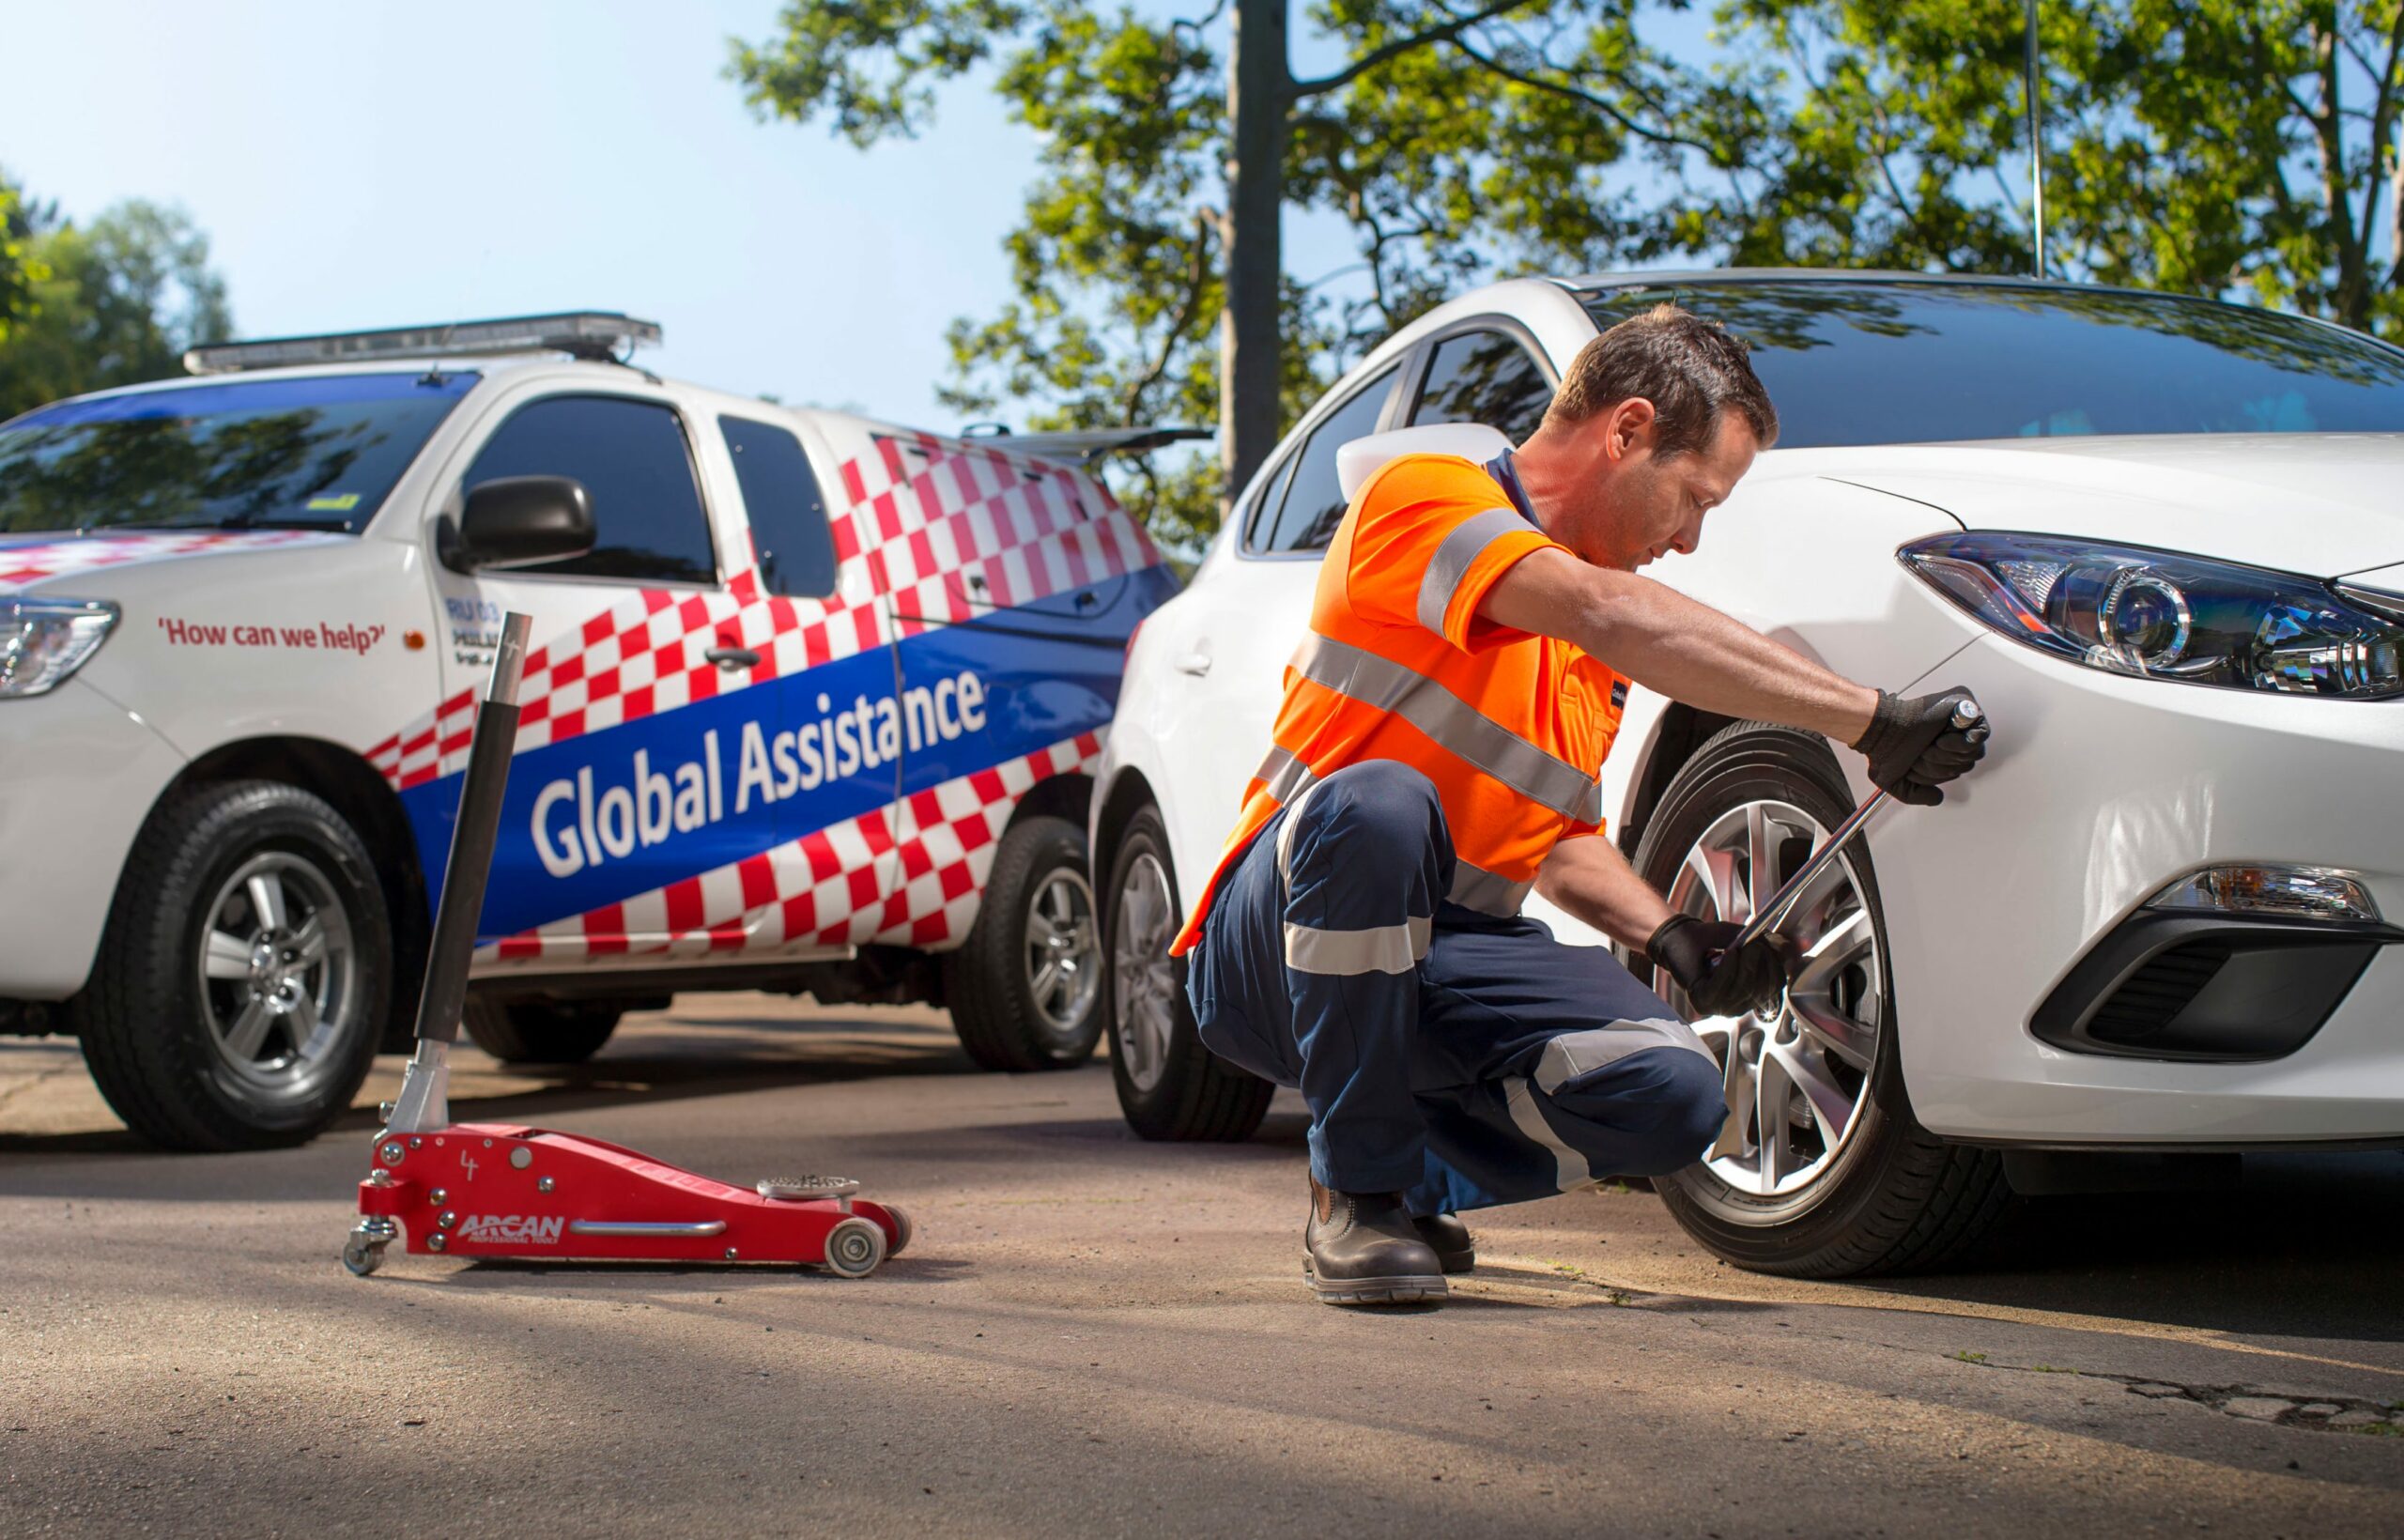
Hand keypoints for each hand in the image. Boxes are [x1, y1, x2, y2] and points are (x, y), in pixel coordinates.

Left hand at [1647, 914, 1785, 1017]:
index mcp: (1751, 995)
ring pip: (1743, 989)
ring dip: (1744, 965)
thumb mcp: (1749, 939)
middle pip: (1760, 990)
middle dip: (1760, 964)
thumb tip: (1795, 952)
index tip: (1772, 949)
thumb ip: (1773, 946)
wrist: (1681, 936)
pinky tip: (1728, 955)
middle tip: (1754, 945)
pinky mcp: (1702, 1002)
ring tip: (1739, 948)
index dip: (1777, 969)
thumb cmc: (1712, 940)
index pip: (1775, 989)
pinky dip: (1727, 968)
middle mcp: (1736, 1006)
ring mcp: (1719, 1007)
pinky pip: (1722, 987)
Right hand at [1851, 687, 1989, 805]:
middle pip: (1971, 760)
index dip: (1942, 773)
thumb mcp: (1897, 782)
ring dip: (1949, 755)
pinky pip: (1980, 733)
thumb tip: (1937, 798)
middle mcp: (1953, 730)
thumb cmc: (1886, 750)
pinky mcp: (1965, 705)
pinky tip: (1942, 740)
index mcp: (1940, 744)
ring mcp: (1961, 716)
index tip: (1920, 762)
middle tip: (1924, 753)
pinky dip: (1961, 744)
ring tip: (1931, 745)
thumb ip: (1917, 794)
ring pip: (1976, 750)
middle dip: (1945, 765)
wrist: (1882, 731)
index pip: (1961, 766)